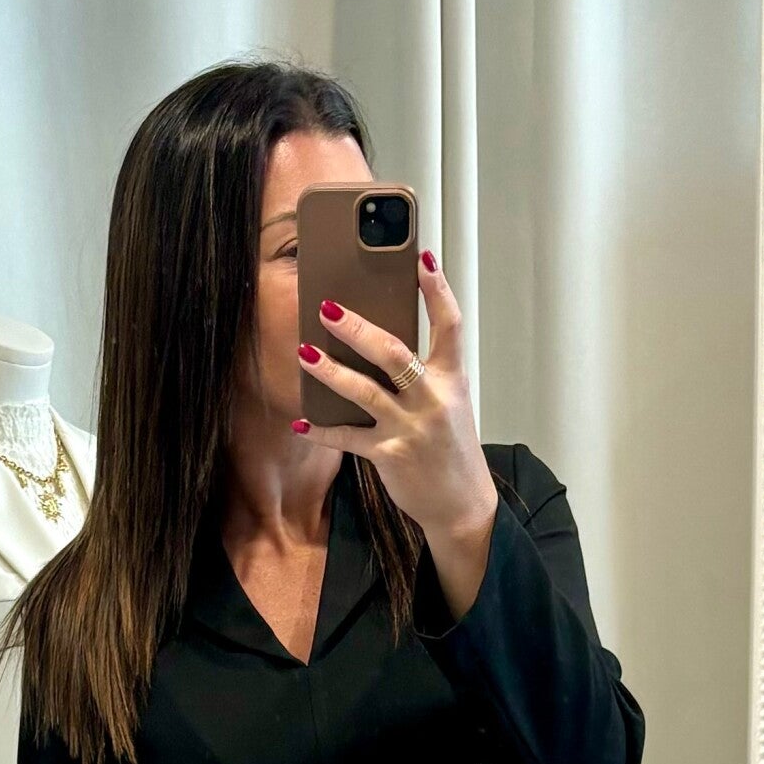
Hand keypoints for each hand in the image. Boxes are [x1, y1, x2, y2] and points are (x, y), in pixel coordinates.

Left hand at [293, 250, 498, 614]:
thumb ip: (422, 373)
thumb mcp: (449, 402)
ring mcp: (412, 428)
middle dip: (358, 329)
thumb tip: (376, 339)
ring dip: (330, 371)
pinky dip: (323, 430)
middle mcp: (433, 399)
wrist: (462, 505)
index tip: (422, 257)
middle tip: (326, 307)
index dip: (436, 290)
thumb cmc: (450, 448)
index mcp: (452, 379)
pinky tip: (301, 421)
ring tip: (303, 352)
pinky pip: (349, 438)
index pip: (449, 325)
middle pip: (394, 354)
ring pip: (365, 392)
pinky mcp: (390, 455)